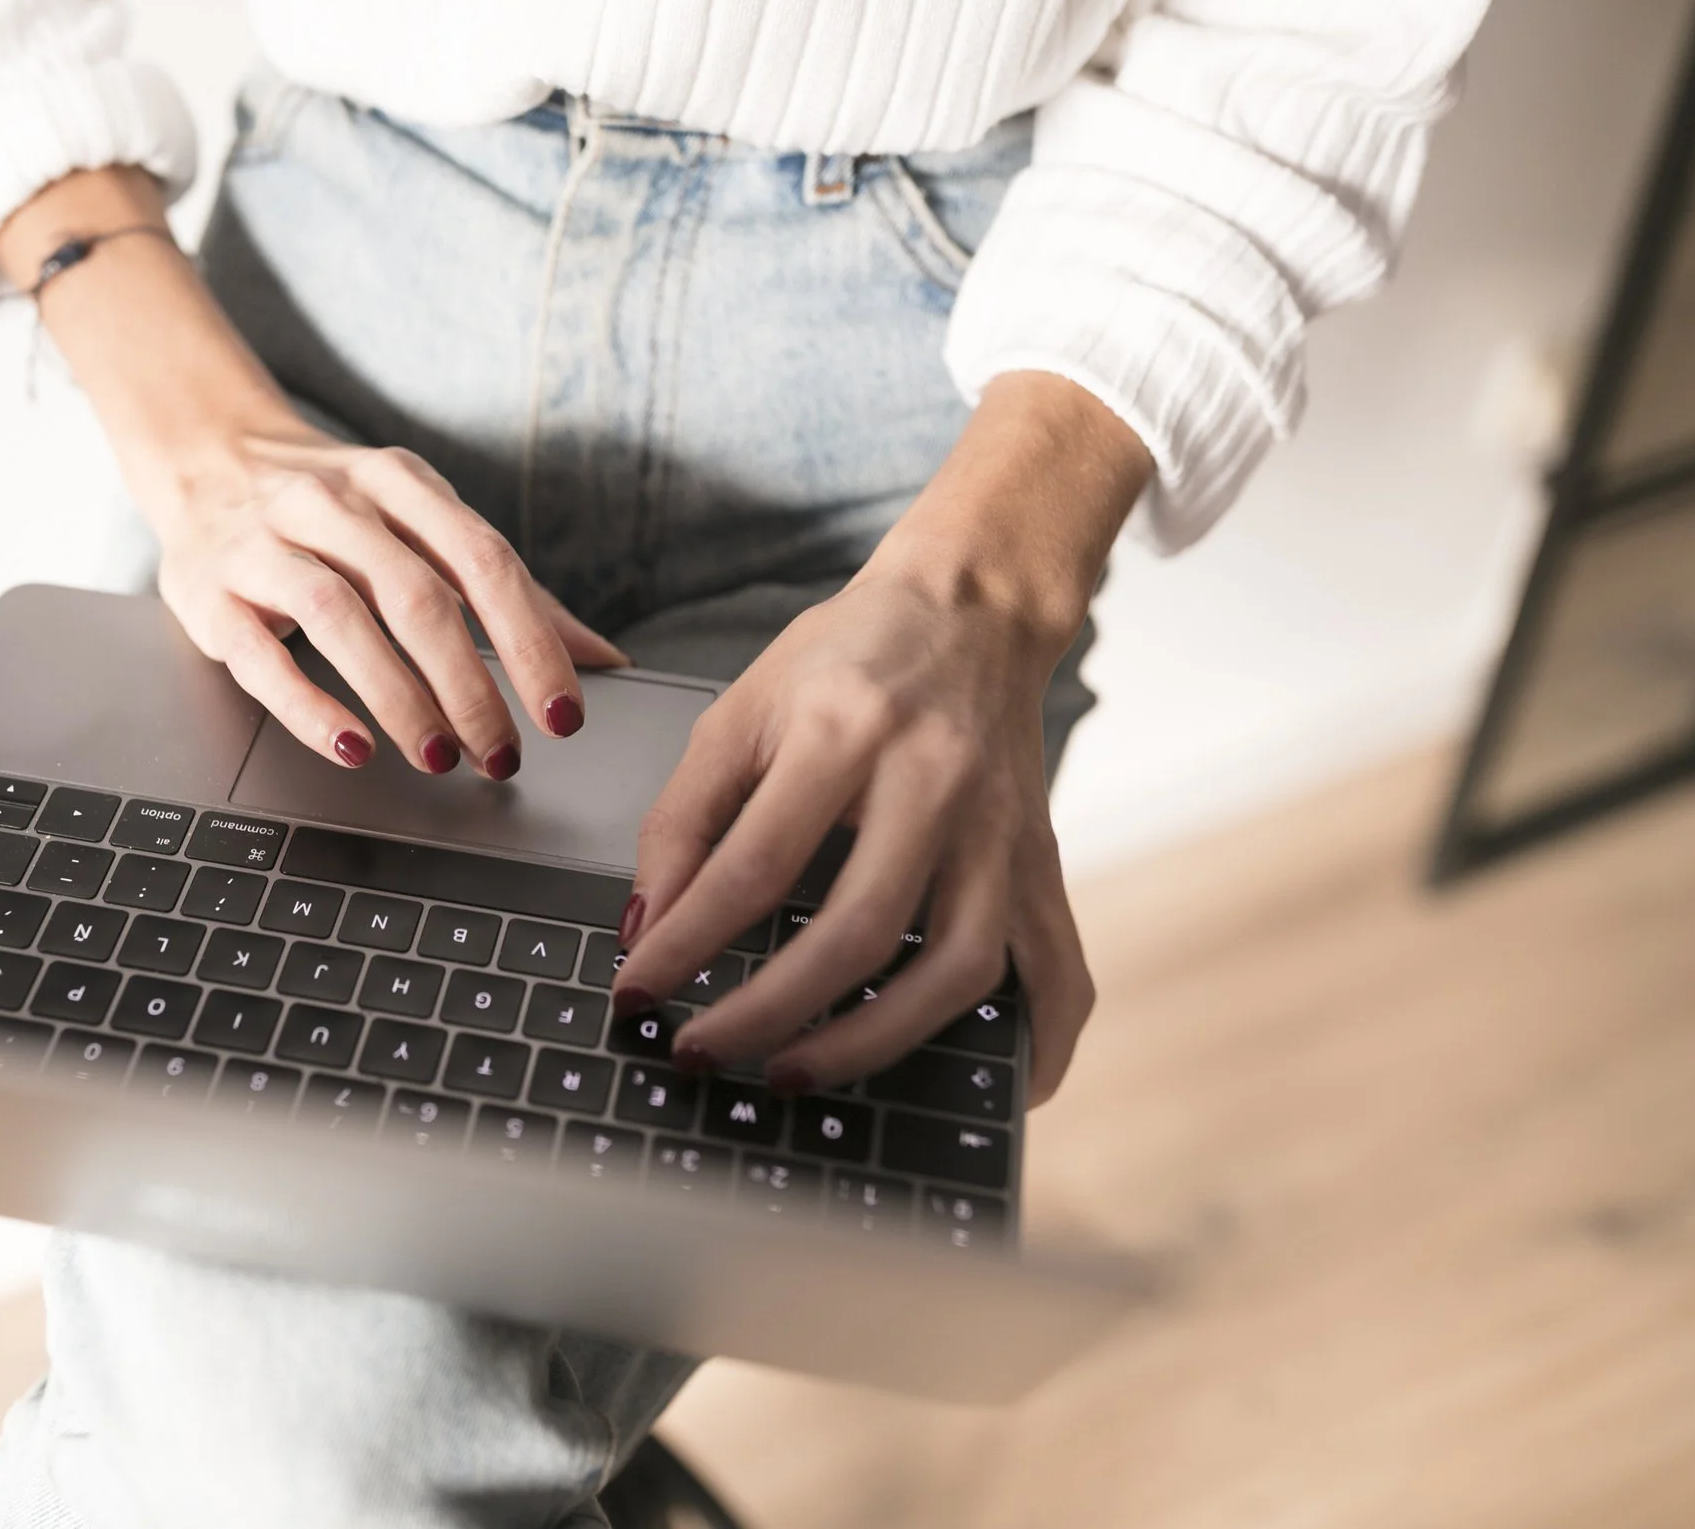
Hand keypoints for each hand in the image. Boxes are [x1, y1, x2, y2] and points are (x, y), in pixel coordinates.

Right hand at [151, 420, 626, 774]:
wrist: (200, 453)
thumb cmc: (334, 506)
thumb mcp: (420, 519)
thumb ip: (503, 586)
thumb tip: (599, 657)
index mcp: (399, 482)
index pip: (481, 560)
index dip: (529, 641)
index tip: (561, 713)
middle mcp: (331, 503)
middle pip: (415, 594)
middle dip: (469, 684)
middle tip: (501, 754)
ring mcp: (263, 545)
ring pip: (338, 617)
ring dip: (397, 694)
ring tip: (437, 755)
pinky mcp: (209, 593)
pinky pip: (260, 656)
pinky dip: (308, 706)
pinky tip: (351, 746)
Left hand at [608, 373, 1150, 1104]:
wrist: (971, 607)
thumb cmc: (847, 656)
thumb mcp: (740, 708)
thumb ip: (684, 816)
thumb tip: (646, 926)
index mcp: (847, 729)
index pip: (754, 864)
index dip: (687, 942)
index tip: (637, 994)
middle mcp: (937, 782)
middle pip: (859, 931)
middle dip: (768, 1012)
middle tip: (701, 1053)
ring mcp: (1003, 830)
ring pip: (958, 968)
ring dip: (873, 1043)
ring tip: (796, 1074)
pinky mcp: (1042, 861)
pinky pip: (1057, 970)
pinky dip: (1034, 1042)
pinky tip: (991, 1088)